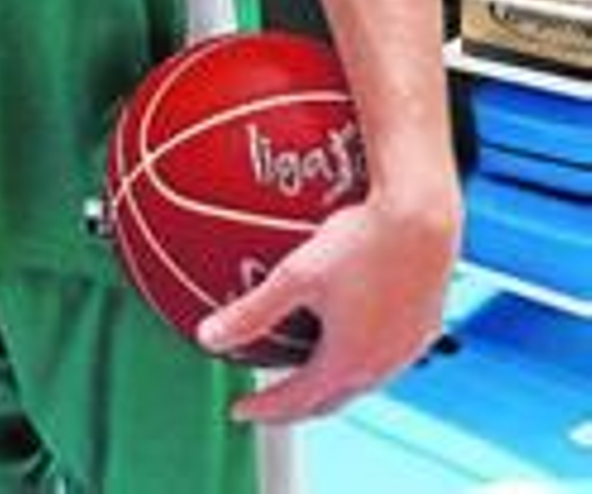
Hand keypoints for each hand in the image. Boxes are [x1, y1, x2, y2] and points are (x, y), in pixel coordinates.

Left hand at [197, 183, 461, 422]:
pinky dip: (354, 364)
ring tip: (299, 378)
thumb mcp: (295, 276)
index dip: (264, 409)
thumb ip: (251, 313)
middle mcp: (380, 365)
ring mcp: (405, 351)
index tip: (239, 411)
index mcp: (347, 360)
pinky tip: (345, 342)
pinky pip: (382, 361)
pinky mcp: (421, 331)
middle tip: (264, 405)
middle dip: (293, 408)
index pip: (297, 401)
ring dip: (326, 388)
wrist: (421, 219)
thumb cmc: (359, 242)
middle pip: (329, 401)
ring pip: (359, 384)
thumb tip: (207, 339)